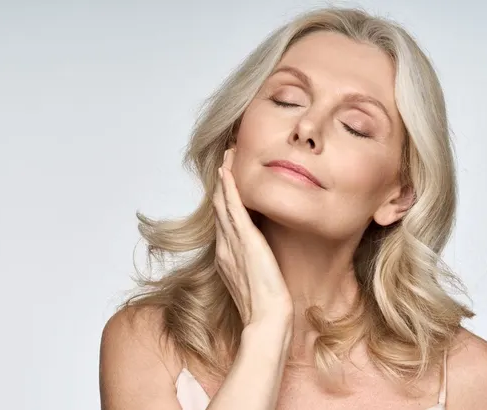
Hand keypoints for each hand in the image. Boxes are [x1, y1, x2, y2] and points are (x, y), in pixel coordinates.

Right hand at [213, 148, 292, 328]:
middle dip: (222, 183)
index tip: (228, 180)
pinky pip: (233, 208)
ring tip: (226, 157)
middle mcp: (225, 247)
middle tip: (225, 159)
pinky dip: (230, 188)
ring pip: (224, 203)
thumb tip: (260, 257)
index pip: (223, 221)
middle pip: (219, 207)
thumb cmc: (265, 305)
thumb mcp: (256, 280)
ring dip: (225, 178)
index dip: (224, 199)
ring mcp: (232, 242)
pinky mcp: (245, 240)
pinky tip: (228, 172)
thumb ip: (253, 265)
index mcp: (226, 256)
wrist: (268, 318)